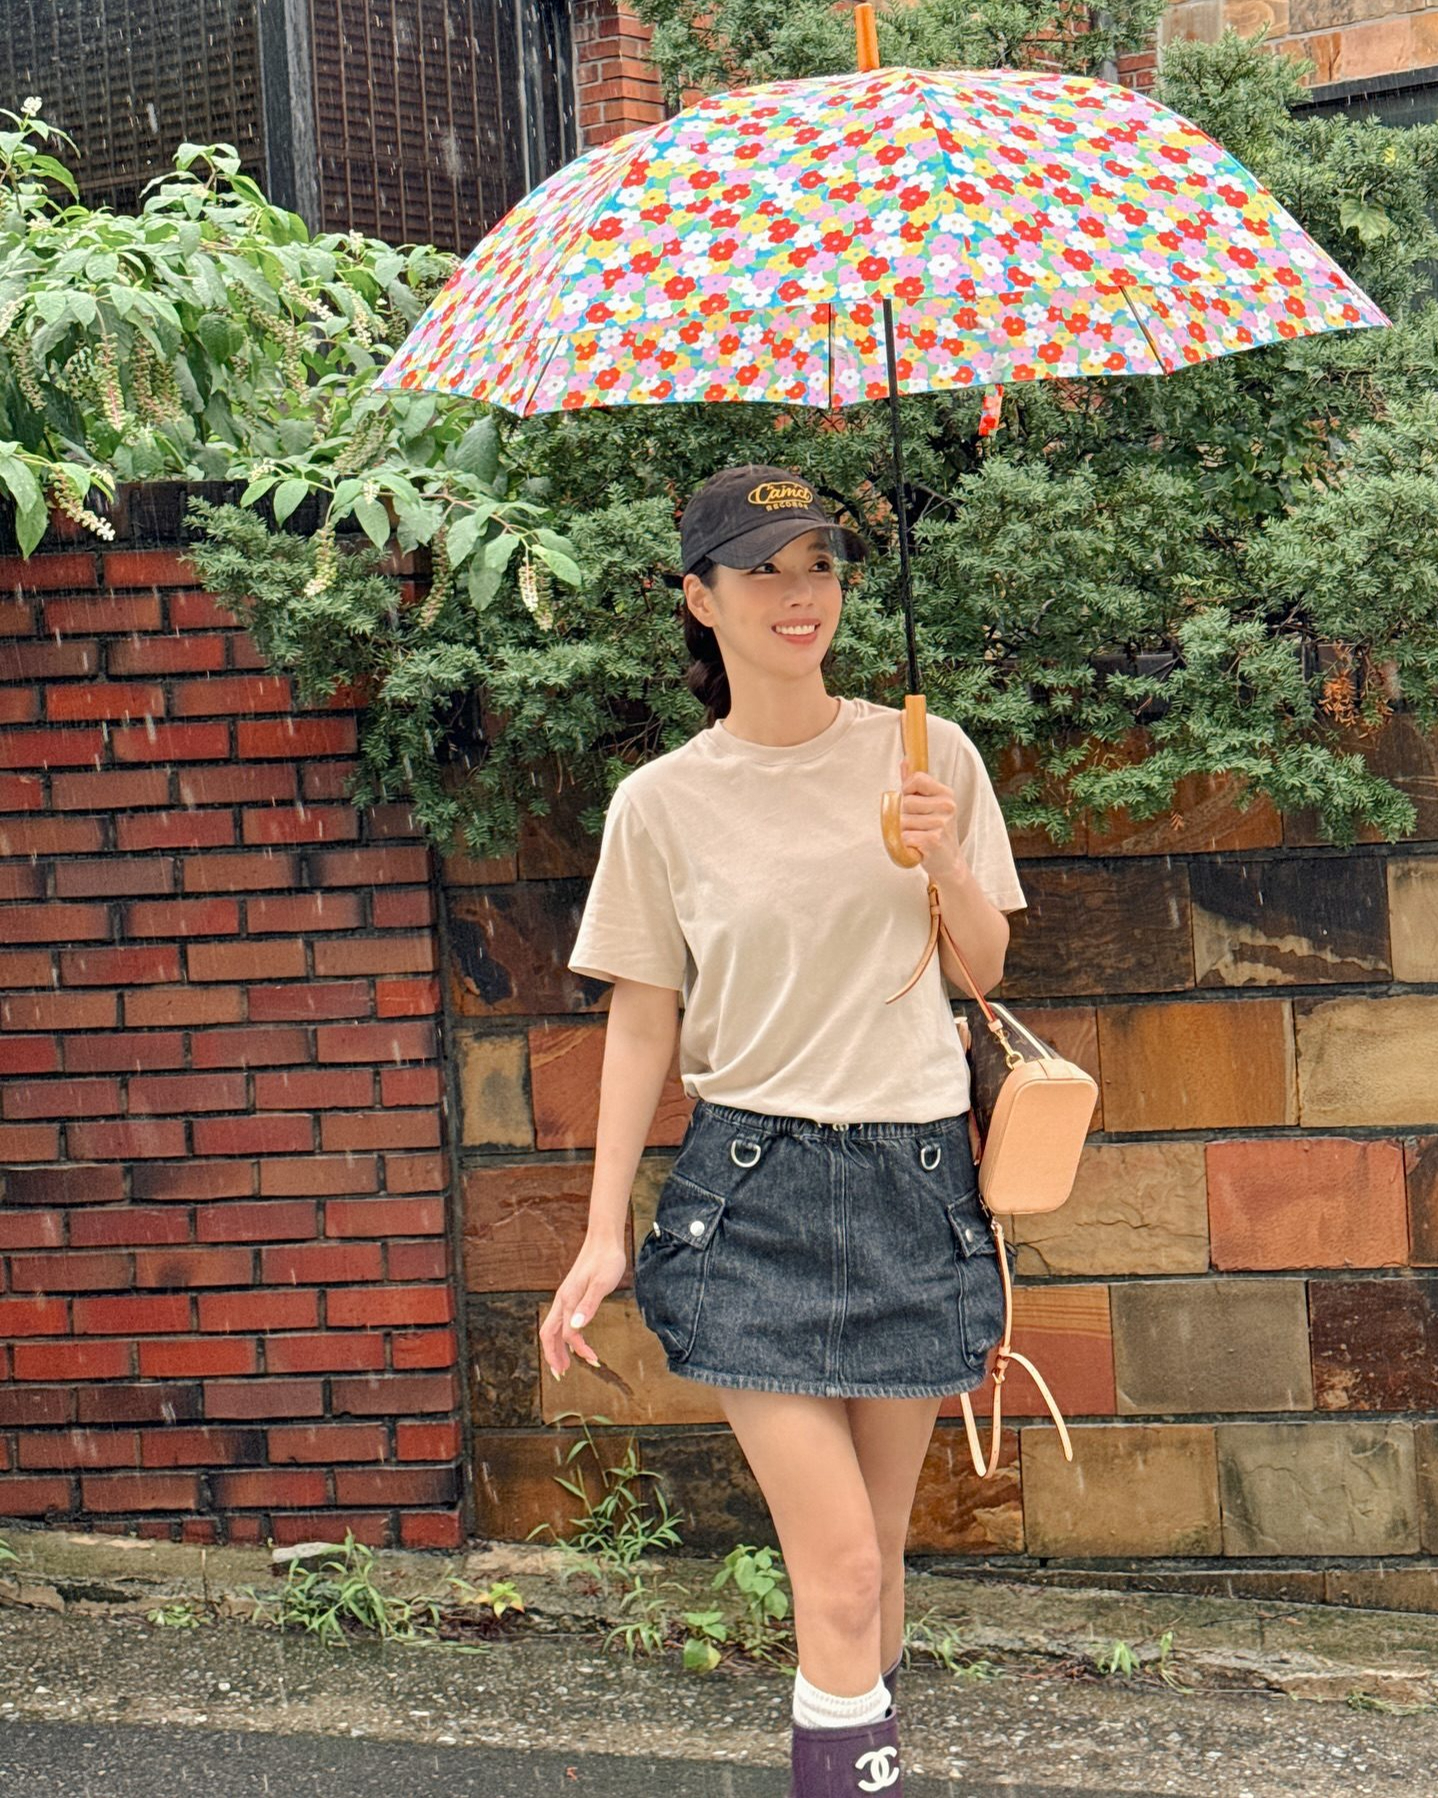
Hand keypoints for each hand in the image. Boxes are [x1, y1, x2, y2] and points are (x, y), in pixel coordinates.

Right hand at [539, 1240, 626, 1377]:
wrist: (604, 1239)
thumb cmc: (606, 1260)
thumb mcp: (601, 1284)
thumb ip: (589, 1305)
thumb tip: (576, 1328)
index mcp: (568, 1299)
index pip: (568, 1334)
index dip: (578, 1350)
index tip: (594, 1361)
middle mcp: (562, 1300)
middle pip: (549, 1334)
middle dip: (553, 1356)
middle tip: (561, 1375)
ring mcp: (565, 1297)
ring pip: (554, 1327)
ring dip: (558, 1348)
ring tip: (566, 1364)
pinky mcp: (572, 1294)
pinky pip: (562, 1320)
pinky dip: (564, 1335)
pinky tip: (573, 1340)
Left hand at [897, 756, 965, 875]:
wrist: (949, 862)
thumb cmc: (936, 831)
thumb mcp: (930, 804)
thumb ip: (916, 783)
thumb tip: (905, 760)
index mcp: (946, 794)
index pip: (917, 779)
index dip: (907, 790)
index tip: (911, 801)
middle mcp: (946, 806)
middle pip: (905, 802)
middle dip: (904, 815)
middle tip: (917, 826)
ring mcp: (941, 823)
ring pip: (902, 821)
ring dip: (904, 831)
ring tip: (918, 836)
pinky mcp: (932, 840)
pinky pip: (904, 836)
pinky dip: (905, 843)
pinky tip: (917, 846)